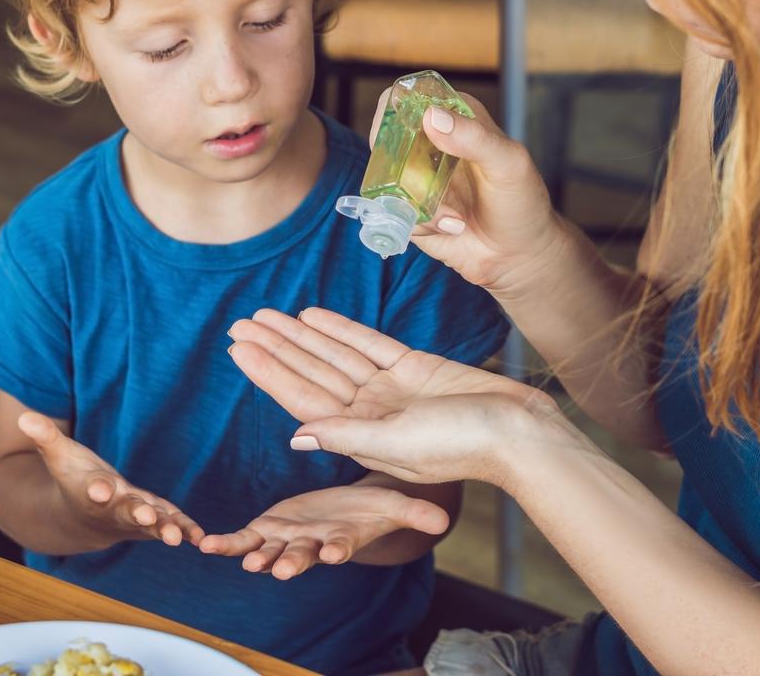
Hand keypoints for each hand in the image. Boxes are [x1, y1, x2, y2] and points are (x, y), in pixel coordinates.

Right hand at [17, 412, 204, 548]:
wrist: (83, 518)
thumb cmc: (74, 480)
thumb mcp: (60, 455)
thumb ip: (45, 437)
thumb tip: (23, 417)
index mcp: (91, 492)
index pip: (92, 490)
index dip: (96, 488)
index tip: (99, 489)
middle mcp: (114, 509)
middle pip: (125, 512)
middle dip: (135, 514)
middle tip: (146, 517)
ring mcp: (136, 517)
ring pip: (151, 524)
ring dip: (164, 529)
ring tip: (176, 537)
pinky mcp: (155, 518)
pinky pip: (171, 524)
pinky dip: (185, 530)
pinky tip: (199, 537)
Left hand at [197, 484, 448, 579]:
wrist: (345, 509)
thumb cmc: (371, 509)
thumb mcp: (394, 505)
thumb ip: (414, 512)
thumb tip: (443, 520)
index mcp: (342, 539)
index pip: (342, 546)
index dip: (338, 549)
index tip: (335, 553)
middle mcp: (313, 545)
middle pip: (304, 555)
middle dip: (294, 563)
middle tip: (286, 571)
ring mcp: (288, 540)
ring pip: (270, 552)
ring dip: (258, 558)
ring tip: (246, 563)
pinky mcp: (268, 529)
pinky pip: (244, 540)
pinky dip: (226, 544)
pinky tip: (206, 544)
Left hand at [228, 308, 561, 486]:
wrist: (519, 432)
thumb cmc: (464, 445)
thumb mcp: (400, 445)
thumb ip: (348, 437)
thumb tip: (296, 437)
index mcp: (361, 434)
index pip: (303, 397)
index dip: (270, 372)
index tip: (240, 349)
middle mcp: (369, 410)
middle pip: (312, 372)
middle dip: (277, 347)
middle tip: (241, 323)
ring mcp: (390, 388)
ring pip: (335, 354)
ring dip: (302, 334)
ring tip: (268, 314)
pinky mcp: (414, 367)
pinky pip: (368, 343)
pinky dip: (341, 329)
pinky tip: (313, 315)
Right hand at [368, 89, 562, 299]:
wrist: (519, 256)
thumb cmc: (522, 203)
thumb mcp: (508, 165)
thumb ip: (475, 138)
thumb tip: (431, 116)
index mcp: (454, 119)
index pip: (409, 99)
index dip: (394, 111)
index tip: (402, 138)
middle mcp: (429, 146)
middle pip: (385, 140)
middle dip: (402, 169)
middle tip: (428, 188)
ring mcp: (417, 180)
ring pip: (388, 182)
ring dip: (421, 204)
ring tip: (456, 218)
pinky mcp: (410, 211)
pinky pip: (395, 213)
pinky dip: (423, 225)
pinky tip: (453, 228)